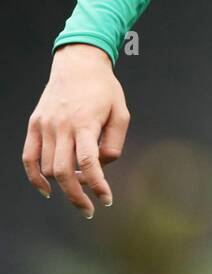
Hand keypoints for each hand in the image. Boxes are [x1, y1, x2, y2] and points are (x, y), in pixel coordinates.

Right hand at [22, 43, 130, 217]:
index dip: (97, 185)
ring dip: (63, 185)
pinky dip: (35, 178)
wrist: (78, 64)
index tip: (106, 200)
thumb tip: (101, 168)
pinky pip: (29, 159)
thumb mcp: (120, 112)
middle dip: (77, 196)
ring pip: (48, 169)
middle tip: (90, 210)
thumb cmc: (104, 89)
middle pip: (64, 172)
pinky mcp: (34, 125)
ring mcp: (45, 126)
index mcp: (85, 122)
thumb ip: (114, 142)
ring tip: (79, 185)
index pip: (88, 162)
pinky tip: (48, 190)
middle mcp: (62, 125)